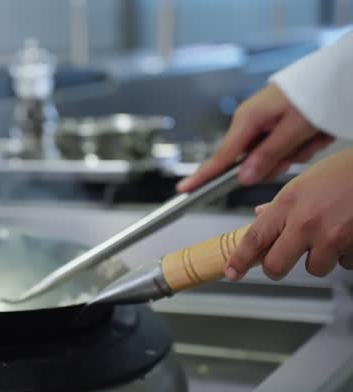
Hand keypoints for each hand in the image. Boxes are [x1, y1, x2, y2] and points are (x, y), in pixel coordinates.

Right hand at [177, 84, 333, 191]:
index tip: (185, 189)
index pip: (221, 157)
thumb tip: (243, 178)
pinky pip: (281, 147)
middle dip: (279, 161)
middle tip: (303, 146)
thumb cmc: (315, 93)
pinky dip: (300, 145)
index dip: (203, 176)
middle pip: (252, 162)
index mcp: (247, 120)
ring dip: (295, 152)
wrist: (334, 73)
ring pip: (271, 157)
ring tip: (313, 134)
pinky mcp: (273, 124)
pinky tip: (313, 132)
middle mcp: (250, 122)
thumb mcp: (294, 128)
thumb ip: (268, 155)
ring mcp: (261, 123)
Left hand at [224, 148, 352, 280]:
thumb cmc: (348, 170)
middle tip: (281, 262)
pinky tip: (350, 235)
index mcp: (289, 203)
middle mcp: (306, 222)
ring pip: (314, 268)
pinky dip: (346, 255)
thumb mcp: (306, 180)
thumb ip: (282, 204)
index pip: (254, 239)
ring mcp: (332, 237)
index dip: (240, 260)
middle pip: (276, 265)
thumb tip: (261, 216)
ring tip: (331, 234)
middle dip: (276, 268)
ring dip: (320, 258)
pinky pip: (345, 264)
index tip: (232, 271)